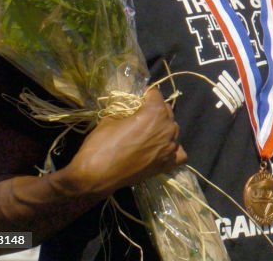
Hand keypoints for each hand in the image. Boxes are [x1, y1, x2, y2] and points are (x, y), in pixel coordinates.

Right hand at [61, 88, 186, 198]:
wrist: (95, 178)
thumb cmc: (101, 145)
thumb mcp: (110, 118)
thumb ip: (126, 110)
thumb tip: (130, 109)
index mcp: (156, 112)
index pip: (155, 94)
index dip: (144, 94)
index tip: (137, 97)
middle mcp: (168, 128)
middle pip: (166, 111)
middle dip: (154, 110)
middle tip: (139, 115)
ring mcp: (170, 147)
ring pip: (172, 130)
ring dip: (162, 128)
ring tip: (146, 133)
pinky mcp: (167, 164)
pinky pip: (178, 153)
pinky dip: (171, 149)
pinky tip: (160, 149)